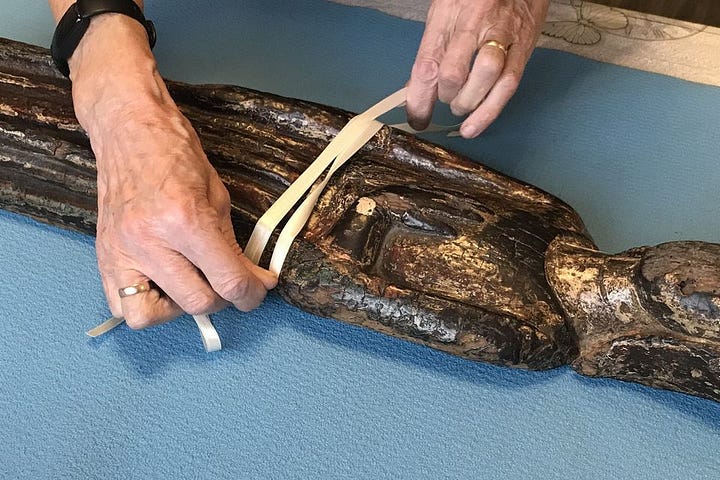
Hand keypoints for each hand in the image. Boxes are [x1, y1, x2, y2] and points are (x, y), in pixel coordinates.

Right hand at [70, 15, 275, 328]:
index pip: (228, 282)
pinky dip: (146, 307)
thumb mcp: (218, 198)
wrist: (129, 131)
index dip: (252, 294)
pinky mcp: (103, 257)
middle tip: (226, 282)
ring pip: (153, 317)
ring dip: (179, 309)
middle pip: (196, 304)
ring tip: (189, 285)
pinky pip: (121, 308)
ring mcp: (120, 252)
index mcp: (186, 221)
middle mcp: (149, 242)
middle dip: (222, 299)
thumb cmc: (177, 157)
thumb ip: (233, 246)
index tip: (258, 291)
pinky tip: (162, 286)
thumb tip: (253, 281)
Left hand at [406, 0, 549, 137]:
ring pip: (486, 76)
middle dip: (446, 95)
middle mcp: (475, 22)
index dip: (418, 97)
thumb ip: (431, 50)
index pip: (427, 61)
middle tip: (447, 98)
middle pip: (455, 71)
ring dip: (469, 102)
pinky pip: (509, 82)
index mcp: (449, 12)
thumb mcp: (445, 13)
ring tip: (461, 107)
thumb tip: (417, 90)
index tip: (417, 118)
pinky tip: (478, 122)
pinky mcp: (523, 47)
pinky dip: (491, 109)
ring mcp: (502, 34)